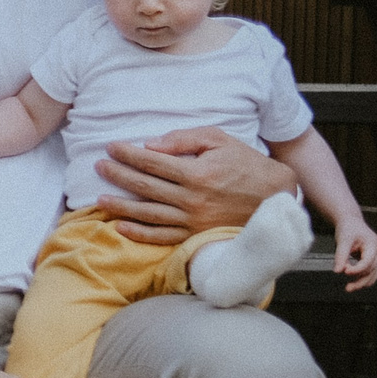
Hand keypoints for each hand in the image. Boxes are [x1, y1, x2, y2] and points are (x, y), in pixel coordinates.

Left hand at [93, 126, 295, 245]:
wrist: (276, 197)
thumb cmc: (247, 164)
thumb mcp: (219, 140)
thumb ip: (184, 139)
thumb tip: (151, 145)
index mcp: (196, 173)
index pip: (152, 162)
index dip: (127, 154)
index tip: (111, 147)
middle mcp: (192, 199)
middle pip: (145, 186)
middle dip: (118, 175)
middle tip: (99, 166)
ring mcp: (193, 221)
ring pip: (148, 214)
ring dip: (121, 206)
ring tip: (100, 198)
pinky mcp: (196, 236)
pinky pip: (163, 238)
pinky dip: (140, 234)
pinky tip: (121, 227)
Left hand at [335, 218, 376, 290]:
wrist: (351, 222)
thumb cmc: (348, 229)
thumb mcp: (343, 240)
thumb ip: (341, 256)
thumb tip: (337, 271)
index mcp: (374, 245)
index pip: (367, 262)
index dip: (357, 269)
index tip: (345, 272)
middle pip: (371, 270)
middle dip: (359, 278)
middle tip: (347, 288)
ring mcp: (376, 256)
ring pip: (372, 274)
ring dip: (362, 282)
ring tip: (349, 288)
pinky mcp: (371, 260)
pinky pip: (370, 272)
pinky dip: (363, 278)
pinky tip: (354, 284)